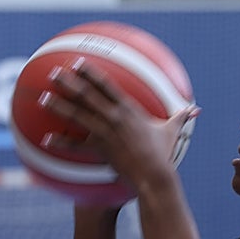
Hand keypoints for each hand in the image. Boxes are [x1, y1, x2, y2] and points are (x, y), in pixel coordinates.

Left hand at [42, 58, 198, 195]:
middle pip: (87, 95)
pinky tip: (46, 139)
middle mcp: (114, 117)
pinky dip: (61, 142)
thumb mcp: (171, 131)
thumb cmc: (163, 154)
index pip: (106, 85)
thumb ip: (180, 116)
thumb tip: (196, 109)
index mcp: (129, 109)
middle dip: (69, 82)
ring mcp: (105, 133)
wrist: (155, 175)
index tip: (79, 63)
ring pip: (77, 115)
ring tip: (42, 97)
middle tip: (53, 73)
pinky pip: (76, 145)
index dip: (91, 73)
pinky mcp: (100, 150)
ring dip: (58, 106)